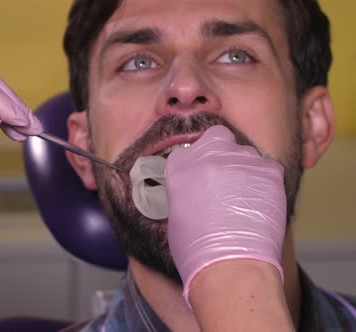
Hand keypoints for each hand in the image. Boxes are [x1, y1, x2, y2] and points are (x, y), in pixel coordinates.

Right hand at [165, 125, 286, 302]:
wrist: (231, 264)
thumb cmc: (198, 251)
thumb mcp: (176, 215)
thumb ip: (185, 191)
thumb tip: (196, 190)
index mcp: (180, 166)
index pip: (186, 151)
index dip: (194, 164)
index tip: (200, 177)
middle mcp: (209, 155)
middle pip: (217, 137)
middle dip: (220, 150)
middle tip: (224, 176)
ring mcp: (240, 159)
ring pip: (245, 152)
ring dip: (244, 168)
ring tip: (244, 197)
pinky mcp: (269, 170)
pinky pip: (268, 167)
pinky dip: (265, 180)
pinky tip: (259, 202)